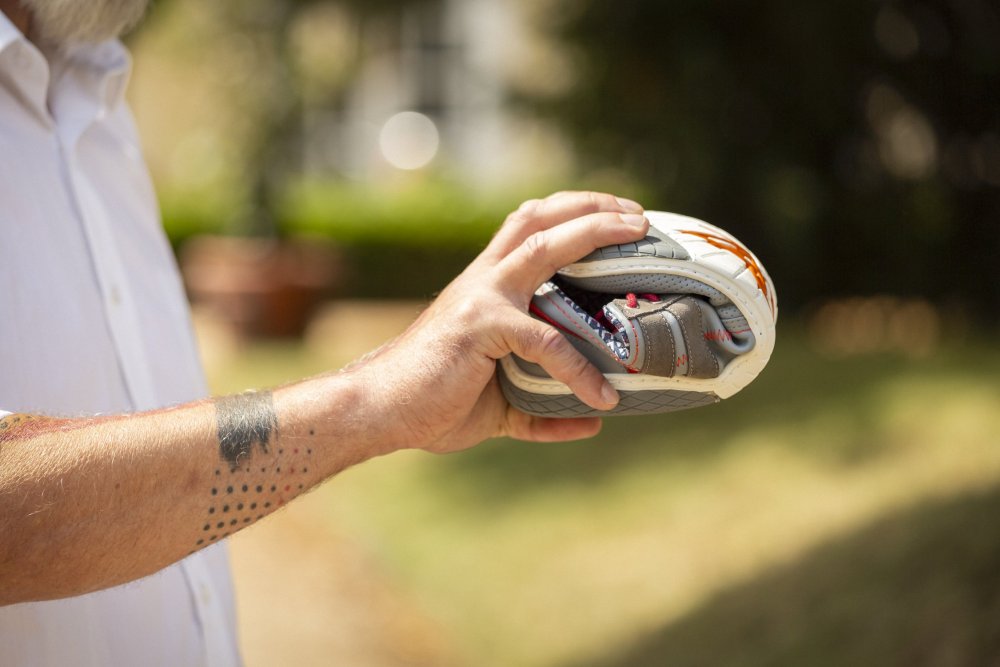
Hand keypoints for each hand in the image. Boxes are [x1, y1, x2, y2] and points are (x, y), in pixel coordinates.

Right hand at [351, 191, 649, 453]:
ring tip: (636, 234)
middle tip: (638, 217)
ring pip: (543, 247)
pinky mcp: (480, 328)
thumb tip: (595, 421)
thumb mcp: (501, 402)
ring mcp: (481, 298)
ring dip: (593, 232)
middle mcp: (484, 280)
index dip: (574, 213)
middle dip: (591, 206)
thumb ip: (545, 405)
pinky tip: (603, 398)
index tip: (620, 217)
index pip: (530, 228)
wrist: (379, 411)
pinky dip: (579, 369)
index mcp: (487, 286)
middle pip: (539, 217)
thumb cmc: (435, 401)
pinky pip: (544, 341)